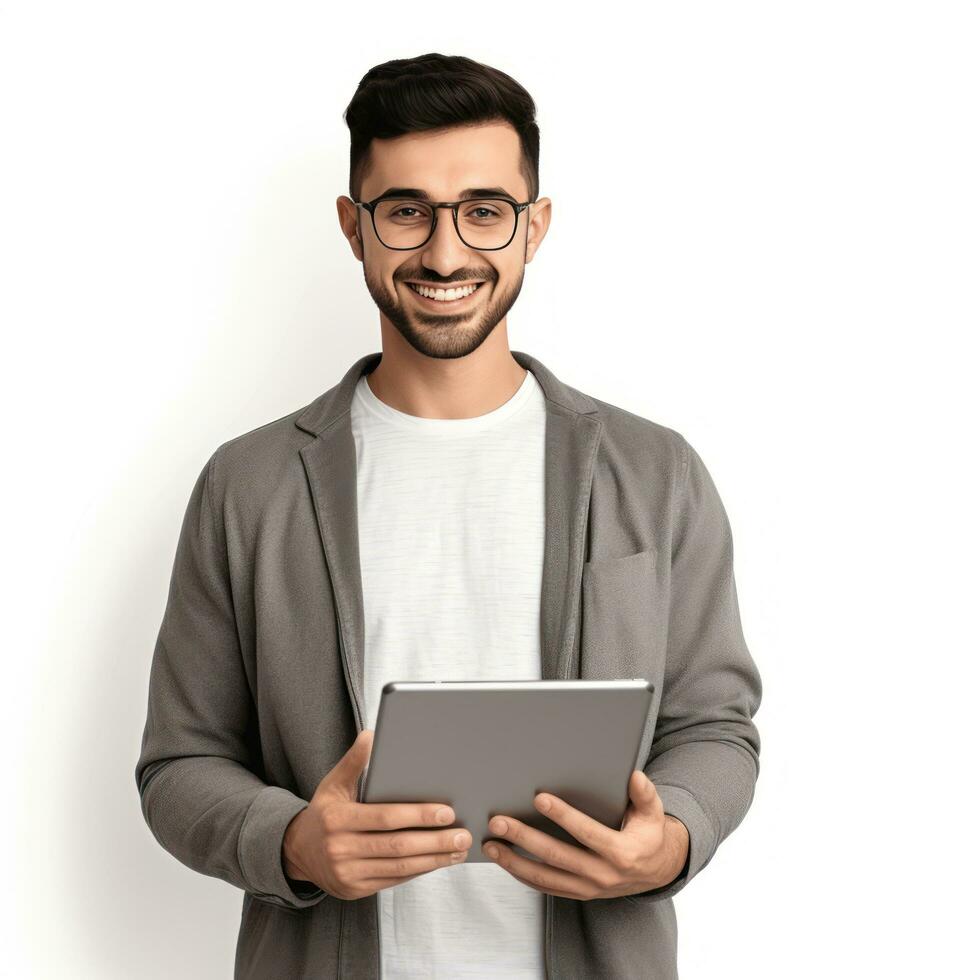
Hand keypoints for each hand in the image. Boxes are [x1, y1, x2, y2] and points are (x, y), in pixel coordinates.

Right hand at [282, 730, 471, 900]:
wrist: (298, 851)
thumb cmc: (325, 811)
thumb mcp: (333, 783)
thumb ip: (354, 761)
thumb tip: (373, 735)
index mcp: (338, 819)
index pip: (385, 817)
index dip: (418, 815)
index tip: (447, 812)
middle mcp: (341, 848)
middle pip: (397, 846)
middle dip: (435, 841)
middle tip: (463, 835)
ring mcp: (348, 873)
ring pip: (399, 867)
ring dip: (433, 859)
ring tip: (458, 850)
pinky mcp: (356, 890)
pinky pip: (393, 879)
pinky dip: (419, 870)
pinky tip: (438, 861)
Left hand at [481, 770, 689, 899]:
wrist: (655, 872)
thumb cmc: (649, 835)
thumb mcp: (653, 814)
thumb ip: (645, 794)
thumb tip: (635, 776)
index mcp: (621, 852)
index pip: (586, 833)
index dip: (563, 816)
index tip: (538, 799)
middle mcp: (602, 874)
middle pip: (556, 856)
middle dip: (524, 838)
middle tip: (499, 822)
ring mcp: (589, 888)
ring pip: (545, 877)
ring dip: (514, 861)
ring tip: (491, 844)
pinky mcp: (579, 894)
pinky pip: (546, 888)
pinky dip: (523, 876)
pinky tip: (505, 861)